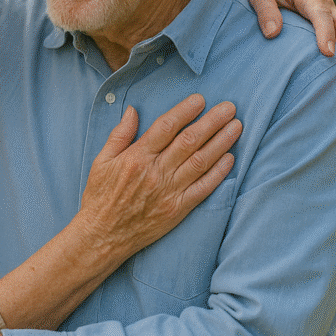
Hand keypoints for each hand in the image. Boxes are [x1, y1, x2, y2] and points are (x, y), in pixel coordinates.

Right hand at [77, 95, 240, 260]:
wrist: (101, 235)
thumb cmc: (100, 197)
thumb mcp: (101, 161)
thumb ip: (119, 135)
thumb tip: (133, 110)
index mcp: (137, 157)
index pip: (166, 127)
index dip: (185, 111)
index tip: (200, 100)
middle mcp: (155, 172)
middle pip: (189, 141)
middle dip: (212, 121)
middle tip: (229, 108)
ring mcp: (169, 192)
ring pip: (201, 162)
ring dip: (221, 142)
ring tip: (236, 127)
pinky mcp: (177, 210)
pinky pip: (203, 189)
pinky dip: (219, 173)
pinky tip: (230, 159)